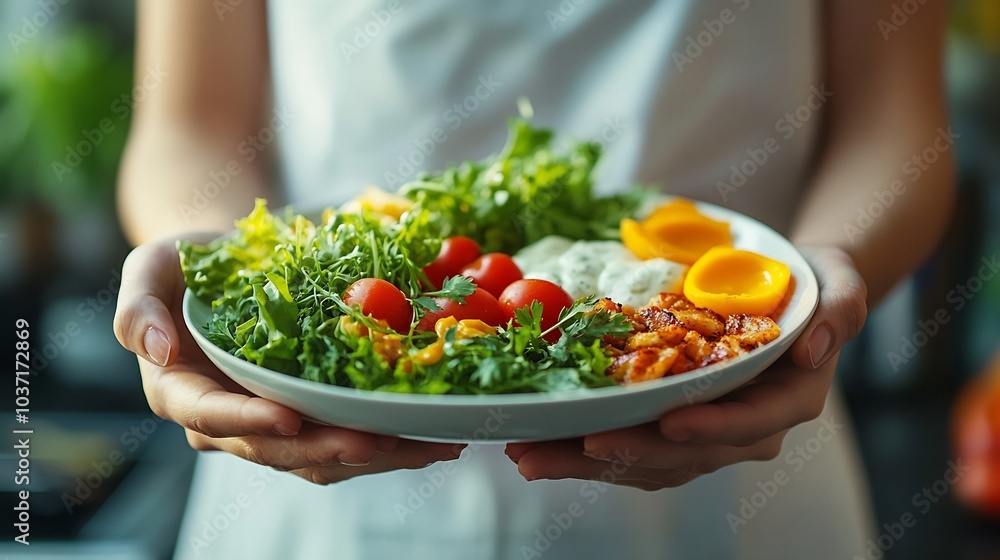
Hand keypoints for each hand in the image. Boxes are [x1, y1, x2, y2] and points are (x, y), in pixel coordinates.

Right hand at [114, 235, 462, 484]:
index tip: (287, 417)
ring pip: (320, 459)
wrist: (228, 265)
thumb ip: (137, 307)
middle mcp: (227, 420)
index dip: (248, 422)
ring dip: (374, 457)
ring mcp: (272, 423)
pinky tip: (433, 436)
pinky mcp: (310, 417)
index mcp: (182, 392)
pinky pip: (347, 440)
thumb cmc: (186, 265)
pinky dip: (390, 443)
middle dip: (328, 449)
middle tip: (377, 441)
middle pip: (277, 450)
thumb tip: (155, 349)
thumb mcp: (148, 268)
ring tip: (426, 445)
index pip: (211, 418)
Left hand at [505, 246, 866, 489]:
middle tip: (574, 446)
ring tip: (531, 455)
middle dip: (628, 453)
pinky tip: (541, 444)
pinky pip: (632, 447)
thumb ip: (841, 311)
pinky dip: (586, 449)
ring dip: (589, 462)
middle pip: (685, 453)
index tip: (668, 423)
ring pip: (648, 460)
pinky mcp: (674, 426)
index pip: (750, 425)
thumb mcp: (840, 282)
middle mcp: (747, 427)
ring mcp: (707, 432)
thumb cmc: (811, 283)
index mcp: (787, 400)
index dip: (710, 427)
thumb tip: (815, 348)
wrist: (790, 291)